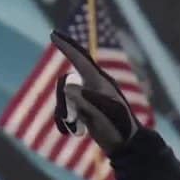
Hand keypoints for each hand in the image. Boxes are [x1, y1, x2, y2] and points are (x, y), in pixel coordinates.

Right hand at [50, 30, 139, 152]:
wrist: (126, 145)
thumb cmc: (120, 127)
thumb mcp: (106, 112)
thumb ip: (87, 98)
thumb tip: (67, 86)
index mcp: (100, 81)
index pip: (81, 58)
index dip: (67, 46)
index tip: (53, 33)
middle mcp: (91, 86)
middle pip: (65, 83)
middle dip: (63, 102)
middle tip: (71, 119)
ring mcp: (85, 98)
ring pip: (62, 99)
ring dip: (64, 115)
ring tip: (76, 129)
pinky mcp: (81, 110)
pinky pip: (63, 110)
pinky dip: (64, 122)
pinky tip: (73, 132)